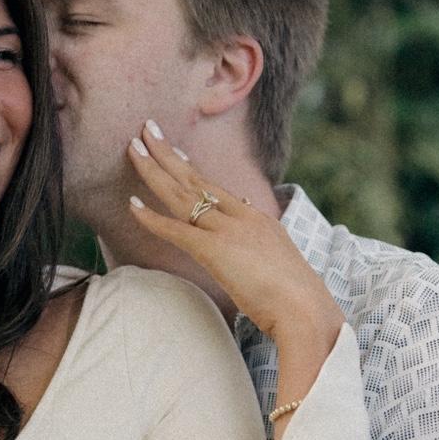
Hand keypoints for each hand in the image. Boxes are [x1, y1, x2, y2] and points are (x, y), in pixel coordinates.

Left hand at [126, 121, 342, 364]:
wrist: (307, 311)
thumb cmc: (297, 298)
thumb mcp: (279, 261)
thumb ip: (262, 242)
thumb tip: (252, 222)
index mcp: (257, 219)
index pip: (216, 188)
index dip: (189, 168)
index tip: (172, 150)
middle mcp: (241, 217)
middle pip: (196, 178)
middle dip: (167, 153)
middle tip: (146, 128)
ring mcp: (227, 231)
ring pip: (182, 194)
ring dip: (153, 170)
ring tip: (133, 147)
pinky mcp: (214, 250)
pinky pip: (175, 229)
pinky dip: (151, 217)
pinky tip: (131, 205)